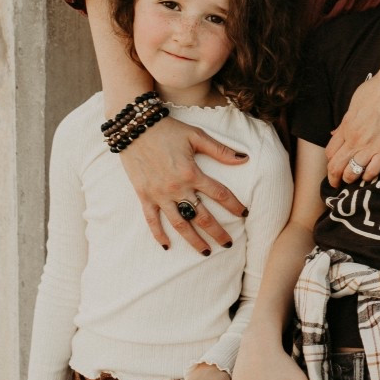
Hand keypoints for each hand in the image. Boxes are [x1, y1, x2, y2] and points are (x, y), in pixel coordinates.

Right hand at [118, 115, 247, 253]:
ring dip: (193, 240)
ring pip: (180, 224)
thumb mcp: (196, 135)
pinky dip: (159, 234)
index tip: (245, 214)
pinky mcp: (144, 196)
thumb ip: (220, 150)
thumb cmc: (168, 130)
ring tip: (206, 252)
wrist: (134, 127)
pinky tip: (167, 246)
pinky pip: (152, 220)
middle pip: (202, 216)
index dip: (234, 205)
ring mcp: (160, 194)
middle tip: (228, 244)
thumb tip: (244, 158)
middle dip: (217, 232)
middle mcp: (177, 188)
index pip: (220, 194)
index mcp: (192, 173)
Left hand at [325, 51, 379, 187]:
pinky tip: (370, 176)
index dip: (330, 163)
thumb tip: (336, 132)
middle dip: (334, 178)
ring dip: (350, 179)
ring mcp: (370, 145)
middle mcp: (355, 138)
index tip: (334, 167)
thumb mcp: (356, 102)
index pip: (330, 152)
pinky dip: (369, 177)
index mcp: (346, 126)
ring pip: (352, 172)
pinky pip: (372, 171)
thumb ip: (346, 120)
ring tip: (353, 181)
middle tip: (337, 184)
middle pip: (336, 166)